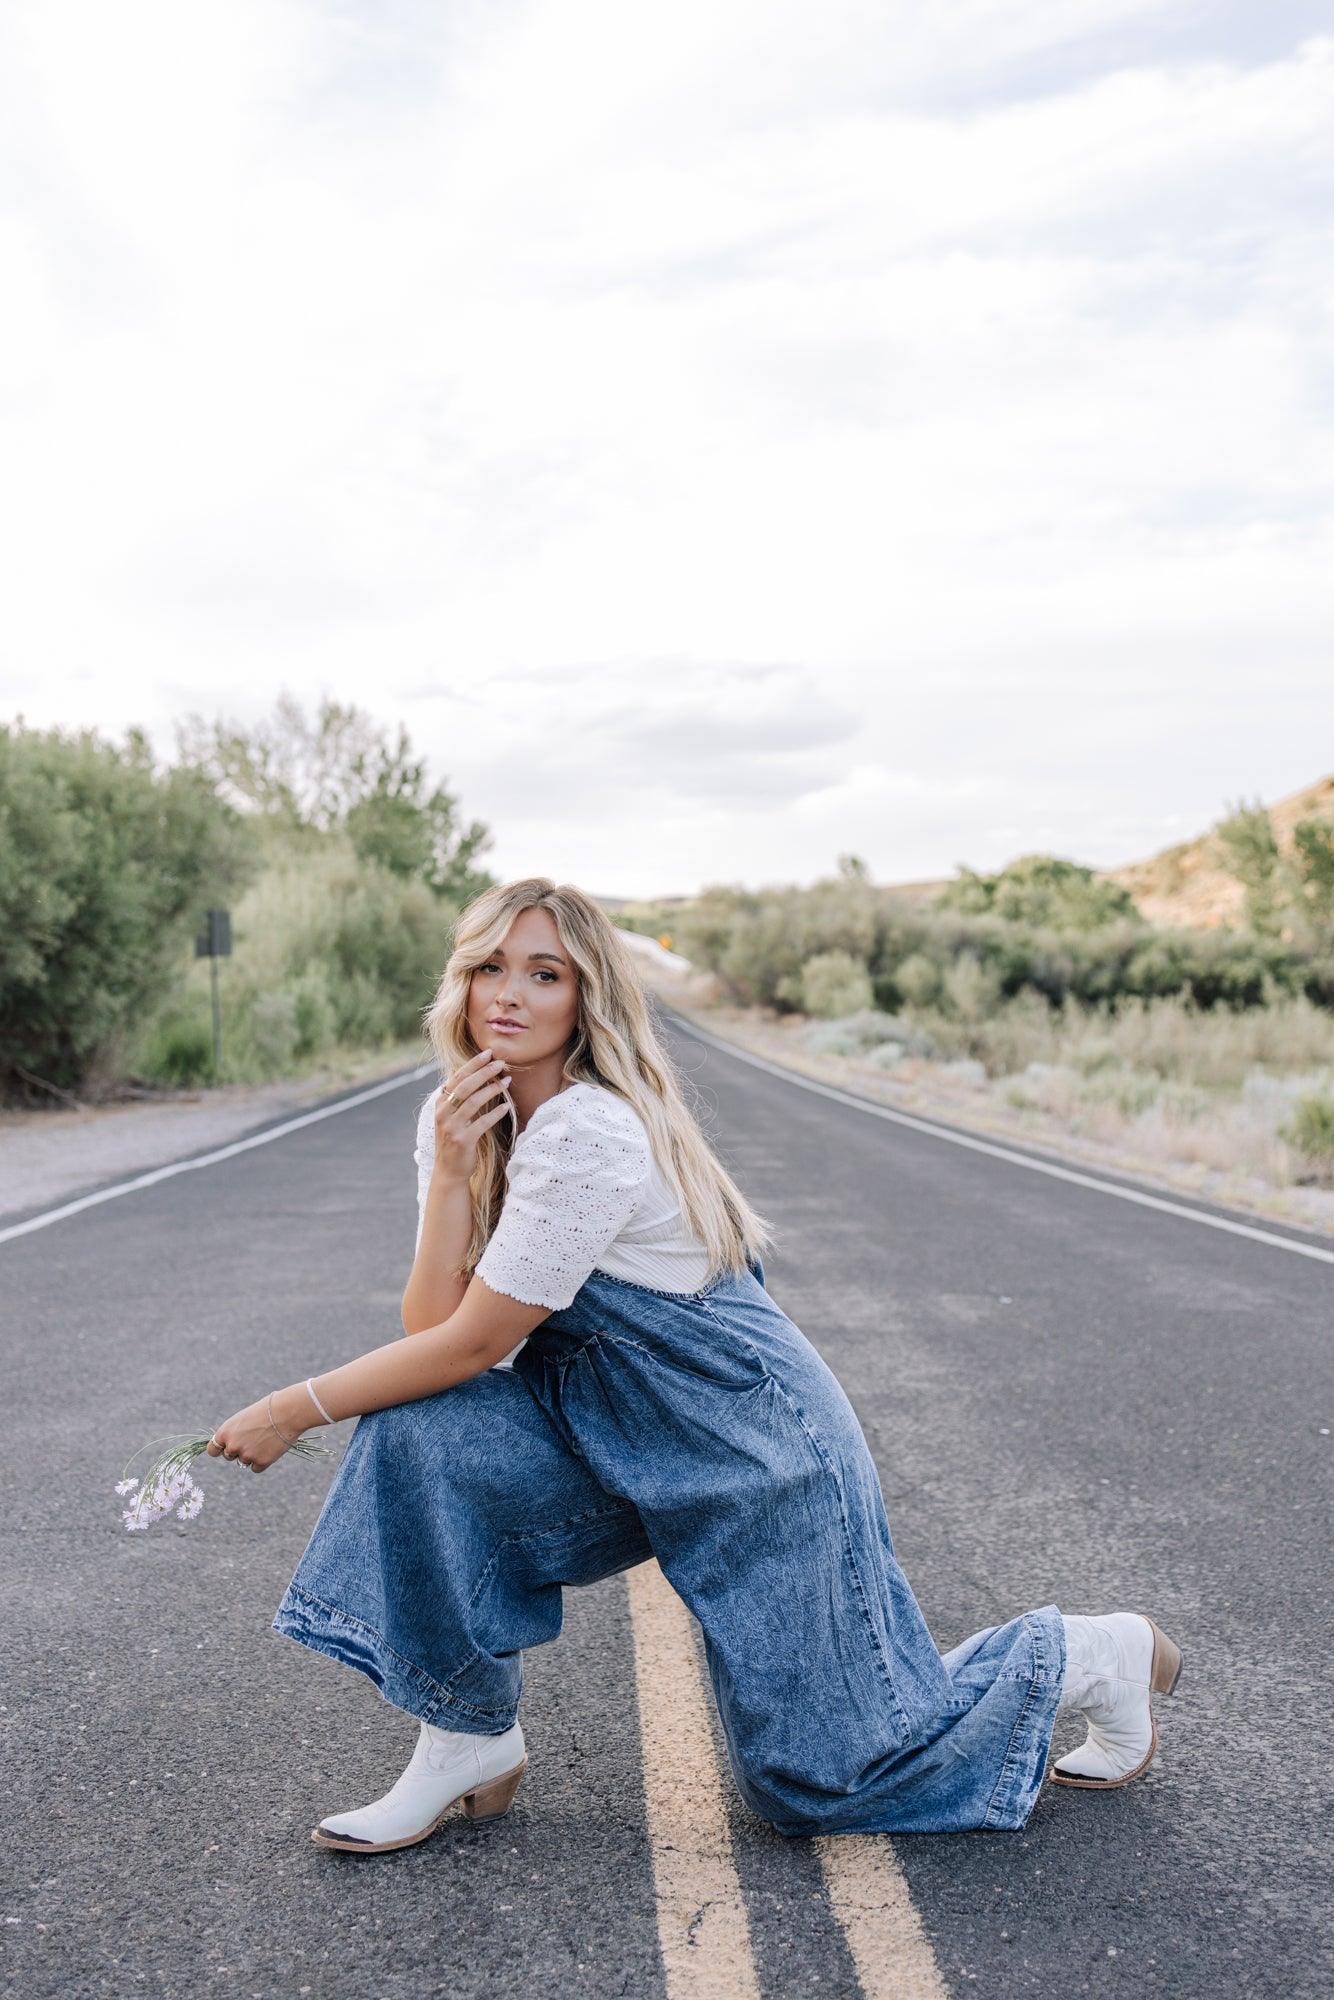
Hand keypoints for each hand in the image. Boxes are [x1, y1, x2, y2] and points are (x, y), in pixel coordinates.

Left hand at [205, 1395, 295, 1471]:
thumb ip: (234, 1432)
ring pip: (244, 1462)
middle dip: (239, 1450)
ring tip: (265, 1439)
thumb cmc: (266, 1410)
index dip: (220, 1449)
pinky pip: (256, 1468)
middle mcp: (232, 1446)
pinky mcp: (261, 1462)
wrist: (287, 1412)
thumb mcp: (243, 1418)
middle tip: (254, 1438)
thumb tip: (230, 1444)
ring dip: (252, 1455)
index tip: (228, 1447)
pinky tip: (271, 1447)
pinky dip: (263, 1461)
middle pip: (229, 1456)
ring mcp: (246, 1455)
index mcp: (225, 1432)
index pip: (212, 1450)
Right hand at [434, 1050, 513, 1182]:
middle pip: (465, 1086)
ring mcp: (452, 1127)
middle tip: (501, 1063)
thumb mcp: (452, 1116)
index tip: (489, 1053)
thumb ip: (461, 1098)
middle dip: (484, 1072)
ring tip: (507, 1082)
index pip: (457, 1077)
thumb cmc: (455, 1139)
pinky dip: (496, 1113)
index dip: (473, 1064)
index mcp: (441, 1103)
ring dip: (492, 1089)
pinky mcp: (463, 1140)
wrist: (449, 1171)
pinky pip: (482, 1122)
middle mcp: (443, 1113)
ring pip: (474, 1101)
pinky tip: (507, 1107)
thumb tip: (478, 1075)